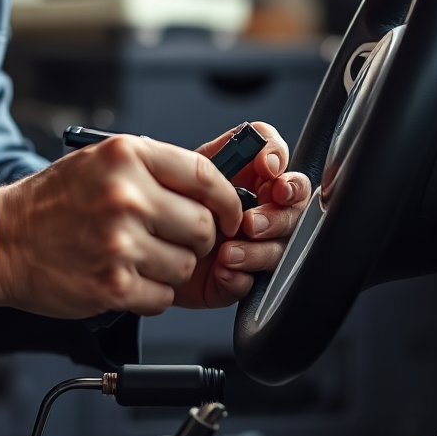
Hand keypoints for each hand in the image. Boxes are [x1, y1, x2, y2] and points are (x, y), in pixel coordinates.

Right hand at [0, 135, 240, 317]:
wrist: (4, 240)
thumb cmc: (55, 201)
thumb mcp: (104, 161)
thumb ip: (157, 169)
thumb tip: (216, 190)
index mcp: (127, 156)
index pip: (205, 176)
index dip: (227, 201)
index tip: (229, 214)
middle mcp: (125, 195)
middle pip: (202, 227)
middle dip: (195, 239)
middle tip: (170, 239)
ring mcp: (118, 242)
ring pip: (186, 265)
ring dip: (170, 269)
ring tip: (138, 257)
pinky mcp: (112, 284)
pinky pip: (162, 297)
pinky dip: (151, 294)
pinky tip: (126, 278)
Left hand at [172, 122, 311, 308]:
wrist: (142, 242)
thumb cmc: (167, 198)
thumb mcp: (191, 168)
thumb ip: (229, 152)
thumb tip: (262, 154)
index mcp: (252, 179)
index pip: (286, 170)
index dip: (287, 174)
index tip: (271, 176)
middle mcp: (260, 210)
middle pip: (293, 212)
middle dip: (277, 218)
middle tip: (251, 223)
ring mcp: (253, 246)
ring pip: (279, 250)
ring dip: (258, 251)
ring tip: (227, 252)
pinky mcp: (240, 279)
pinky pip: (253, 283)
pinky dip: (240, 278)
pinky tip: (223, 271)